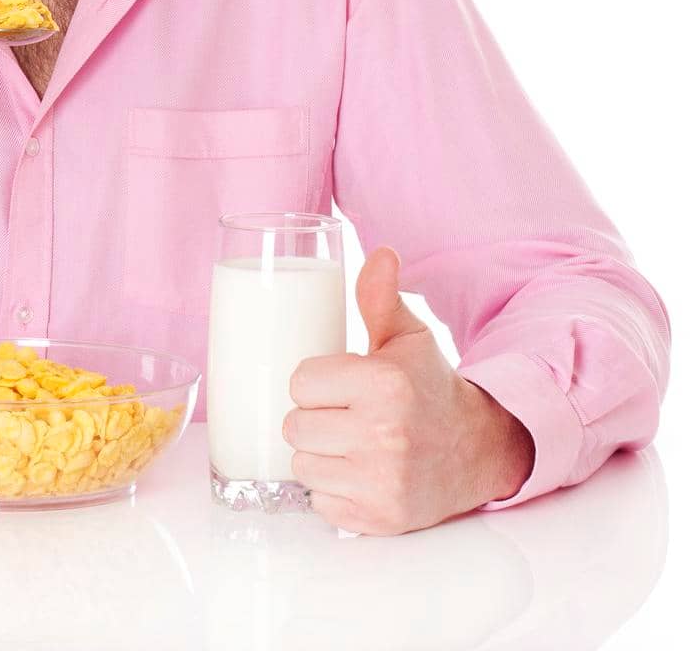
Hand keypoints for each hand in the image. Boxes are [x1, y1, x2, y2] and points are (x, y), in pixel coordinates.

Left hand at [281, 245, 535, 534]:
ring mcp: (382, 483)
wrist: (477, 449)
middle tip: (342, 414)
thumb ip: (380, 297)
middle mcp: (384, 436)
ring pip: (302, 467)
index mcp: (385, 384)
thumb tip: (380, 253)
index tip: (337, 383)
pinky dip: (333, 491)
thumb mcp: (408, 337)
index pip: (300, 383)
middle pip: (295, 427)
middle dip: (313, 418)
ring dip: (319, 456)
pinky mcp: (380, 520)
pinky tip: (358, 473)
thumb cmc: (429, 388)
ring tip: (349, 442)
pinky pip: (321, 504)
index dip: (314, 382)